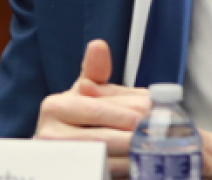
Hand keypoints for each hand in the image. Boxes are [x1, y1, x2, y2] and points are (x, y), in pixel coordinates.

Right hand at [33, 40, 150, 177]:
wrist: (58, 152)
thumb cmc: (75, 120)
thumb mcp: (82, 93)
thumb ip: (94, 70)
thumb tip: (98, 45)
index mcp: (55, 106)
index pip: (99, 109)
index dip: (130, 112)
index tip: (153, 115)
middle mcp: (50, 134)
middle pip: (106, 137)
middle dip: (137, 135)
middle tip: (162, 134)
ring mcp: (59, 160)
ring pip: (108, 161)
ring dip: (135, 157)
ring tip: (155, 151)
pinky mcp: (72, 175)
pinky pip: (105, 174)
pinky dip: (126, 172)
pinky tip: (138, 166)